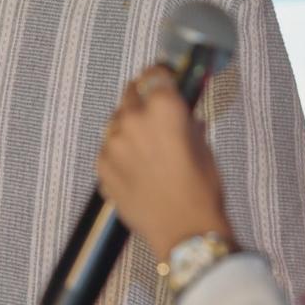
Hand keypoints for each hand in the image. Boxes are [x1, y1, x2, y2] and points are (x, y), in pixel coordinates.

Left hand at [98, 67, 233, 255]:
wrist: (183, 231)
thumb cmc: (200, 190)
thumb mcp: (203, 145)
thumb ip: (187, 121)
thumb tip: (184, 112)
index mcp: (163, 107)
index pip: (154, 74)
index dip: (161, 76)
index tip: (165, 80)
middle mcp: (133, 119)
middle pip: (131, 93)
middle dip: (144, 99)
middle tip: (157, 114)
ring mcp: (113, 143)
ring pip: (117, 121)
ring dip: (130, 125)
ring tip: (147, 145)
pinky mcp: (101, 166)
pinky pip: (108, 147)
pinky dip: (120, 150)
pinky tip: (137, 165)